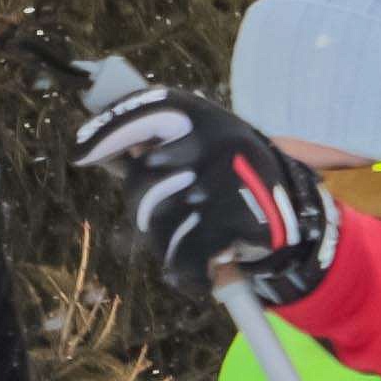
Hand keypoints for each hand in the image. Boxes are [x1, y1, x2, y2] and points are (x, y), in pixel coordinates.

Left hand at [75, 68, 339, 309]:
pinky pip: (183, 252)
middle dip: (146, 201)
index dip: (109, 130)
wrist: (299, 221)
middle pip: (143, 176)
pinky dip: (187, 269)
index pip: (147, 111)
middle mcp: (217, 142)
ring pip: (157, 219)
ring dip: (167, 239)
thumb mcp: (207, 146)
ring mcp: (226, 182)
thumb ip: (157, 140)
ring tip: (192, 239)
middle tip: (171, 210)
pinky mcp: (233, 221)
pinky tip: (199, 268)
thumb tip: (92, 150)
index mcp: (208, 116)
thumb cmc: (237, 180)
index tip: (81, 155)